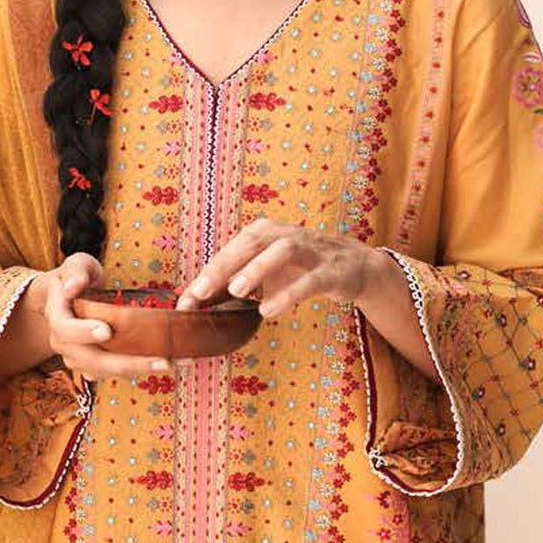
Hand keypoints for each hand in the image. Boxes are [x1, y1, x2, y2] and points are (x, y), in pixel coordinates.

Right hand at [39, 253, 172, 380]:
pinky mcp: (92, 364)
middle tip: (160, 361)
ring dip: (135, 371)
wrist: (66, 298)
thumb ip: (75, 272)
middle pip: (90, 360)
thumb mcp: (76, 265)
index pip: (65, 328)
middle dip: (125, 364)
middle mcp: (63, 342)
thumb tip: (72, 287)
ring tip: (168, 364)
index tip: (107, 331)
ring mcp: (77, 356)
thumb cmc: (76, 277)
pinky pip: (111, 372)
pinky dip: (135, 371)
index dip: (83, 332)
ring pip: (103, 372)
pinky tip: (161, 365)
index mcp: (58, 316)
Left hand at [174, 216, 372, 317]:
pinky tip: (269, 310)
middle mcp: (287, 234)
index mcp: (267, 232)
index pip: (232, 248)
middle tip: (200, 292)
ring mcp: (312, 250)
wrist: (356, 268)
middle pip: (251, 242)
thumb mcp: (266, 276)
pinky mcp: (332, 270)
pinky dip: (288, 293)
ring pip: (282, 251)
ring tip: (236, 291)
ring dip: (257, 269)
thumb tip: (192, 304)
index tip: (186, 298)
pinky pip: (309, 281)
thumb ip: (232, 287)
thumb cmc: (301, 270)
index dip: (208, 270)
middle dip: (224, 266)